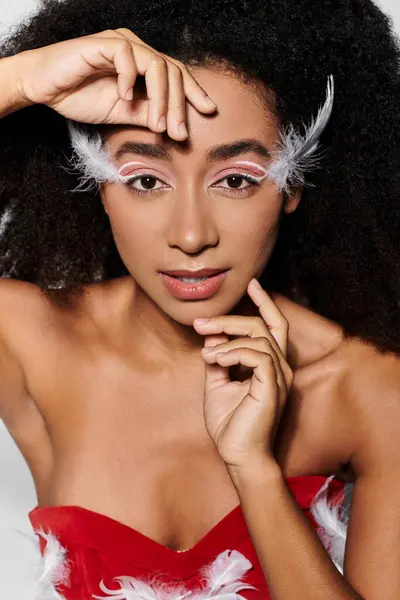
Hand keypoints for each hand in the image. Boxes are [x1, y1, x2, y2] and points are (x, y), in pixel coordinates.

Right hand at [14, 28, 215, 137]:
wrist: (45, 88)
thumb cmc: (81, 96)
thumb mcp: (122, 113)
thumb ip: (147, 114)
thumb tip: (175, 127)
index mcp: (143, 65)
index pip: (177, 75)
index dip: (194, 93)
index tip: (208, 112)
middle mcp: (137, 50)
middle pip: (172, 72)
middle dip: (179, 106)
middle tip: (178, 133)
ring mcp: (121, 44)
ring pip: (156, 64)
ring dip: (161, 98)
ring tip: (157, 123)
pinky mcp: (102, 43)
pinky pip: (126, 56)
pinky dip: (129, 79)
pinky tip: (124, 97)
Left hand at [193, 278, 292, 469]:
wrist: (237, 454)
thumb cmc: (230, 423)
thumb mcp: (218, 383)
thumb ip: (218, 358)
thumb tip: (211, 336)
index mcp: (270, 365)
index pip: (274, 325)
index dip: (265, 302)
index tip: (252, 284)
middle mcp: (280, 367)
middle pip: (264, 324)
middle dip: (231, 318)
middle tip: (202, 322)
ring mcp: (279, 376)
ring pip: (259, 336)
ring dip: (227, 337)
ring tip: (206, 350)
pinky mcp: (272, 385)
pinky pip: (257, 354)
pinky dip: (233, 352)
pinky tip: (215, 359)